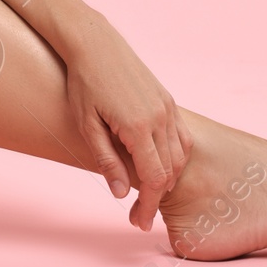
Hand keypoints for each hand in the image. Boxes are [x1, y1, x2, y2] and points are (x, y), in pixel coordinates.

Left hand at [61, 15, 192, 230]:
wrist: (95, 44)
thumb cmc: (84, 83)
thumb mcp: (87, 125)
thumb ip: (106, 161)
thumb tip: (122, 194)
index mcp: (138, 127)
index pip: (154, 178)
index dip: (149, 205)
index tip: (138, 222)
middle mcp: (159, 117)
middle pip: (170, 171)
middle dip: (158, 198)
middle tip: (139, 216)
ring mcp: (167, 107)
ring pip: (180, 156)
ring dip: (168, 179)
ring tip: (150, 194)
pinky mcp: (168, 100)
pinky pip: (181, 137)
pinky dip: (176, 157)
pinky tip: (161, 166)